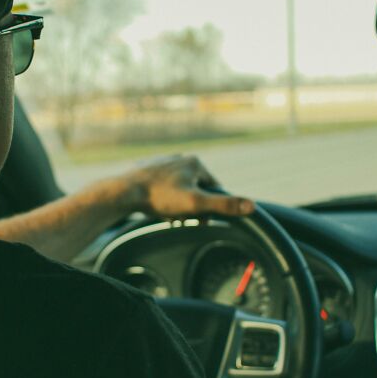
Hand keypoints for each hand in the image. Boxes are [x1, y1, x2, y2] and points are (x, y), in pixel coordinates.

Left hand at [123, 154, 254, 218]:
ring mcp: (162, 162)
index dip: (209, 206)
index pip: (213, 186)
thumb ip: (224, 205)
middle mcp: (179, 157)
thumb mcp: (196, 204)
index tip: (201, 219)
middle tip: (181, 220)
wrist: (124, 192)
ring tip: (168, 216)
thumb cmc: (160, 197)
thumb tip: (252, 206)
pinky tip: (156, 209)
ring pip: (179, 188)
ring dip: (177, 205)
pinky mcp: (147, 169)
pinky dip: (163, 200)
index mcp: (195, 162)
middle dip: (191, 207)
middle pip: (195, 188)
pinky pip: (163, 187)